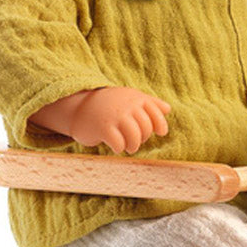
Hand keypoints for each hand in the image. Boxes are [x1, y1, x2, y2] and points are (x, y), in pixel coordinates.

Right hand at [31, 87, 170, 154]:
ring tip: (128, 147)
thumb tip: (168, 109)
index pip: (156, 114)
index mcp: (134, 98)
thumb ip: (149, 103)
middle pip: (146, 128)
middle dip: (143, 138)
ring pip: (135, 138)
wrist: (79, 108)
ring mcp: (114, 116)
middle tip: (135, 140)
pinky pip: (120, 144)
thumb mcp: (128, 99)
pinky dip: (119, 148)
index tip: (160, 133)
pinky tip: (115, 146)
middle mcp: (126, 105)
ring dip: (133, 146)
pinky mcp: (103, 128)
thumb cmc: (108, 106)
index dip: (160, 125)